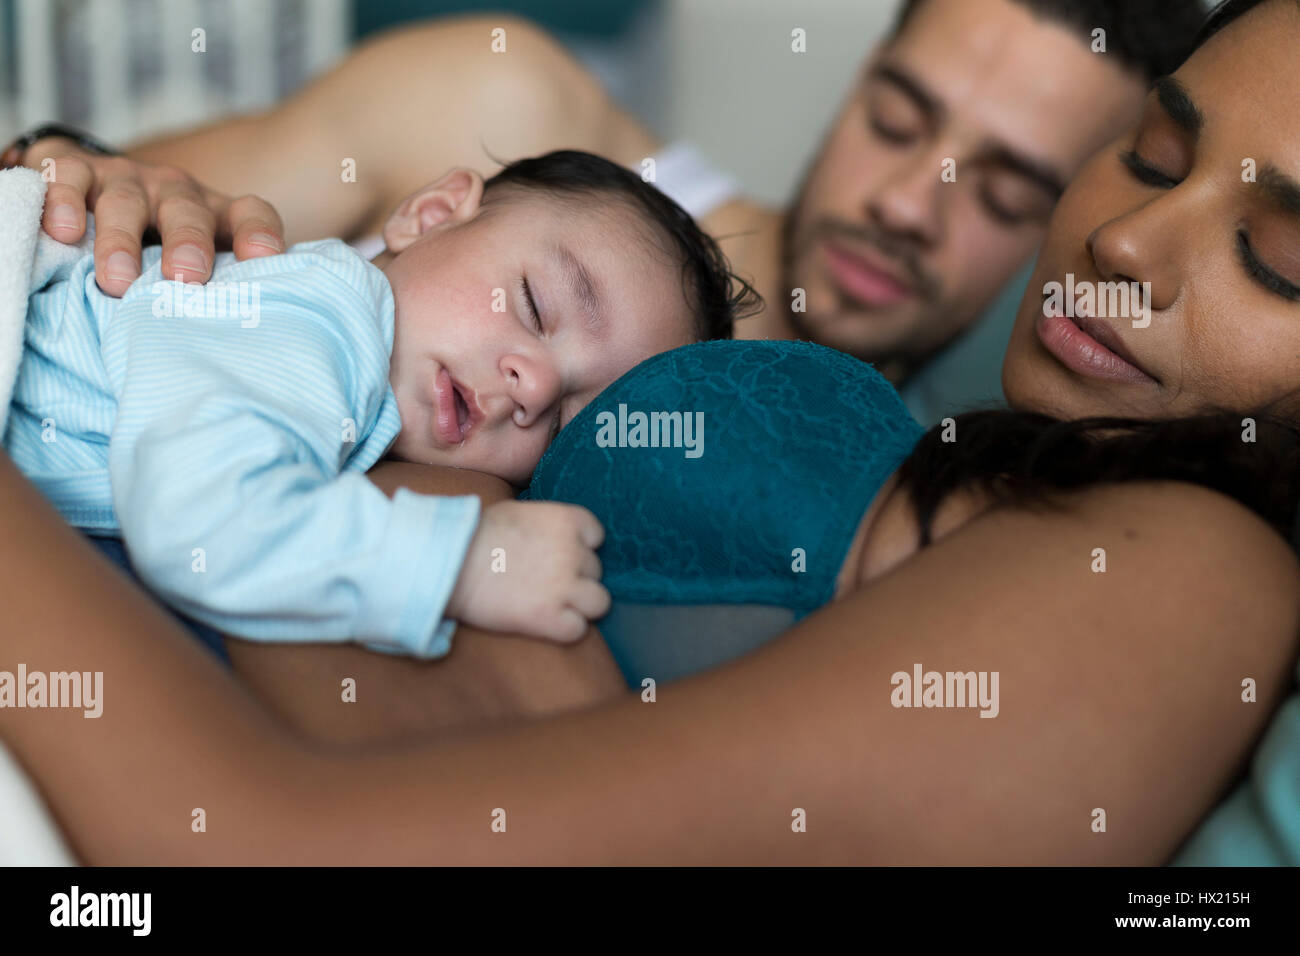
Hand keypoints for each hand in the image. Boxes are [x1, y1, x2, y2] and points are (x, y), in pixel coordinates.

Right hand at [21, 136, 285, 296]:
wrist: (93, 193)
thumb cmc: (157, 250)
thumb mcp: (192, 269)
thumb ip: (215, 293)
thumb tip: (239, 345)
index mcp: (215, 216)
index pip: (250, 213)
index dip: (258, 232)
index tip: (263, 257)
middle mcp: (176, 194)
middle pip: (188, 212)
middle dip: (188, 243)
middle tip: (185, 278)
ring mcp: (127, 179)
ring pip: (126, 203)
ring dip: (122, 240)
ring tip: (117, 281)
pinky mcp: (78, 169)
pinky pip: (70, 177)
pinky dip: (64, 200)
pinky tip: (63, 231)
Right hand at [448, 500, 609, 642]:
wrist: (449, 563)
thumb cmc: (476, 535)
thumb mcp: (520, 512)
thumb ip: (550, 524)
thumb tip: (564, 536)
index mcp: (566, 520)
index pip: (597, 537)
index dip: (580, 548)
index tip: (558, 554)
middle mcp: (572, 552)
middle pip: (595, 570)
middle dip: (575, 577)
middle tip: (543, 580)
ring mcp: (563, 586)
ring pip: (600, 602)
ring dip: (580, 605)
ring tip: (552, 604)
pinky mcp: (549, 617)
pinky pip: (578, 629)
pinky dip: (564, 629)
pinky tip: (542, 621)